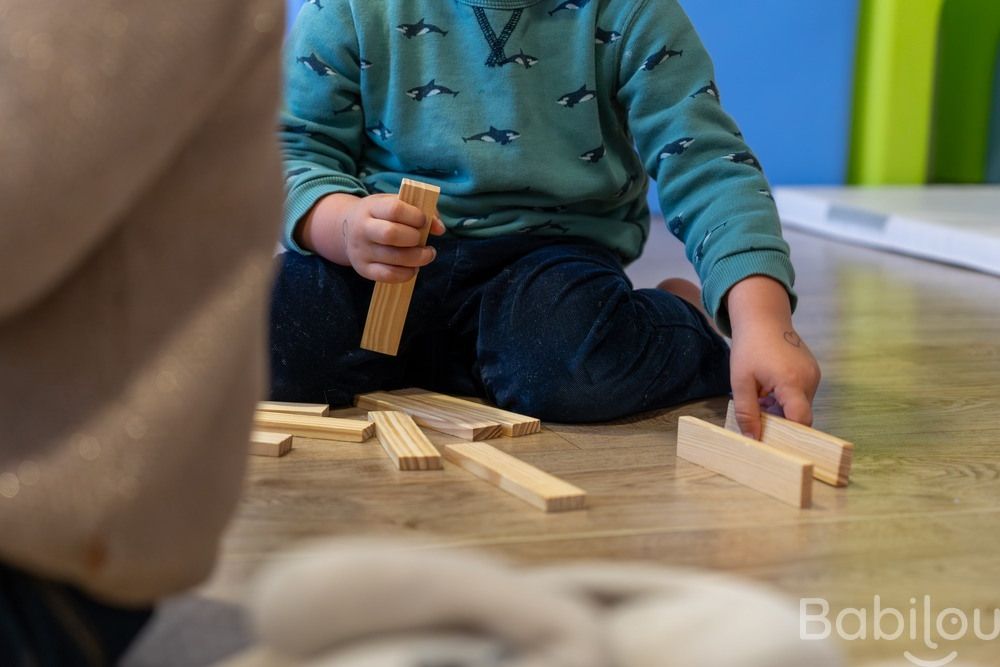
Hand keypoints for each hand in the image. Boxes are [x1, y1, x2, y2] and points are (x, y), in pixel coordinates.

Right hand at [296, 193, 445, 281]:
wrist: (347, 228)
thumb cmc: (380, 215)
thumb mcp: (395, 203)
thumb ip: (421, 211)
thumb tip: (440, 229)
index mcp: (371, 207)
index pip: (394, 209)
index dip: (415, 216)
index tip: (423, 221)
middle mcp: (362, 228)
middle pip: (391, 234)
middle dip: (415, 239)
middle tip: (423, 240)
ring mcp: (361, 250)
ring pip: (393, 257)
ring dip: (417, 258)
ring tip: (427, 254)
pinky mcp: (363, 269)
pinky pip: (387, 276)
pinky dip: (406, 274)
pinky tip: (413, 268)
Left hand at [726, 276, 820, 438]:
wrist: (763, 318)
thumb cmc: (750, 347)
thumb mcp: (741, 381)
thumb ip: (747, 412)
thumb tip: (753, 439)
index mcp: (792, 381)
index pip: (802, 420)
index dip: (791, 436)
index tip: (774, 442)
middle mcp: (809, 379)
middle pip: (801, 416)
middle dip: (781, 422)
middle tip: (758, 416)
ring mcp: (814, 375)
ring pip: (801, 407)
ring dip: (782, 410)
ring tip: (761, 396)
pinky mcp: (813, 372)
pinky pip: (802, 395)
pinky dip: (787, 399)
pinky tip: (769, 389)